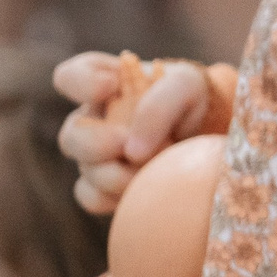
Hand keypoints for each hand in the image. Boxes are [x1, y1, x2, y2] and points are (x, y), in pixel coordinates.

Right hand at [55, 53, 218, 214]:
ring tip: (152, 166)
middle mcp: (91, 120)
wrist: (208, 126)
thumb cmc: (189, 97)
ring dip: (118, 176)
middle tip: (128, 145)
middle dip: (98, 145)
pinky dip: (117, 196)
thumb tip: (132, 152)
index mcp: (101, 82)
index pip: (69, 78)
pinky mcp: (106, 185)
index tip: (112, 85)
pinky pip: (94, 198)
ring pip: (86, 172)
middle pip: (71, 137)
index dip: (82, 84)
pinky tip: (144, 186)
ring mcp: (96, 155)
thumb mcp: (184, 86)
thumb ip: (158, 106)